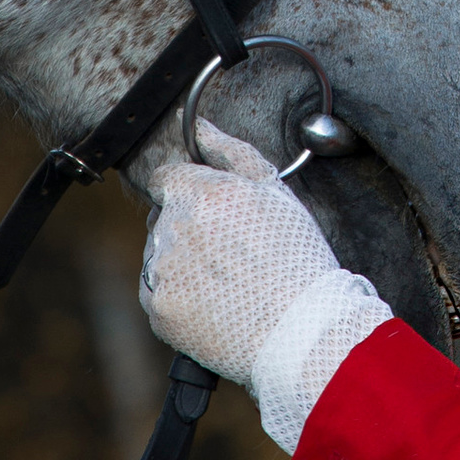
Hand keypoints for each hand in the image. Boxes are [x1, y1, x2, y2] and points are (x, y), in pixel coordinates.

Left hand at [138, 125, 390, 450]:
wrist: (302, 331)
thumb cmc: (296, 259)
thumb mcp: (276, 192)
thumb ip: (231, 152)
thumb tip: (200, 127)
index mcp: (200, 193)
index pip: (166, 179)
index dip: (187, 193)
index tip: (209, 215)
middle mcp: (172, 228)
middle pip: (163, 219)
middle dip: (187, 229)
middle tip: (230, 254)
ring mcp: (161, 270)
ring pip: (159, 256)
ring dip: (182, 263)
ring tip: (228, 283)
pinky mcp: (157, 309)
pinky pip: (157, 294)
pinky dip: (178, 299)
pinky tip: (215, 305)